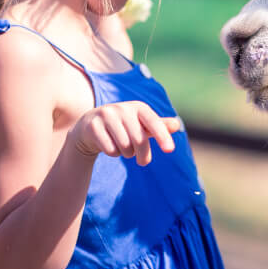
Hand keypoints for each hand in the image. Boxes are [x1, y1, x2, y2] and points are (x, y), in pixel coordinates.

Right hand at [68, 101, 182, 165]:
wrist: (90, 126)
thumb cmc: (123, 126)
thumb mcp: (141, 125)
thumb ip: (159, 126)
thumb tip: (177, 125)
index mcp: (138, 107)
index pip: (153, 122)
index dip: (163, 135)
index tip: (170, 150)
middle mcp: (122, 108)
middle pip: (139, 139)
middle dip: (143, 155)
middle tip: (143, 161)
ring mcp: (106, 115)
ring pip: (124, 146)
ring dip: (127, 153)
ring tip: (124, 148)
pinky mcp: (93, 126)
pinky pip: (110, 149)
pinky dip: (113, 153)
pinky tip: (110, 146)